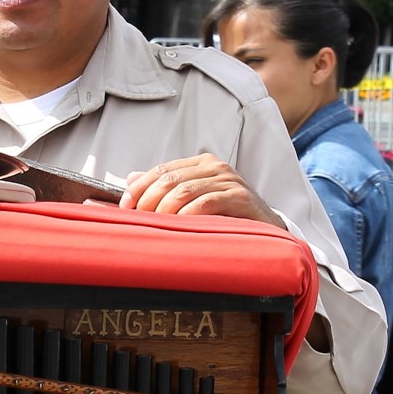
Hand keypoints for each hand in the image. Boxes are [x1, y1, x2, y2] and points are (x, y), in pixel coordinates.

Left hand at [118, 153, 285, 225]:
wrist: (267, 230)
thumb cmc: (225, 216)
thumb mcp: (194, 199)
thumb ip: (165, 188)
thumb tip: (131, 177)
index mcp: (201, 163)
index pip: (162, 170)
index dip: (139, 187)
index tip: (124, 206)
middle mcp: (215, 167)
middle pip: (170, 180)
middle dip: (148, 200)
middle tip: (137, 218)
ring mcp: (229, 180)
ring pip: (184, 190)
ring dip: (164, 210)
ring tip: (156, 225)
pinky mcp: (240, 197)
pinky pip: (206, 203)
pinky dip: (187, 215)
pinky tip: (178, 226)